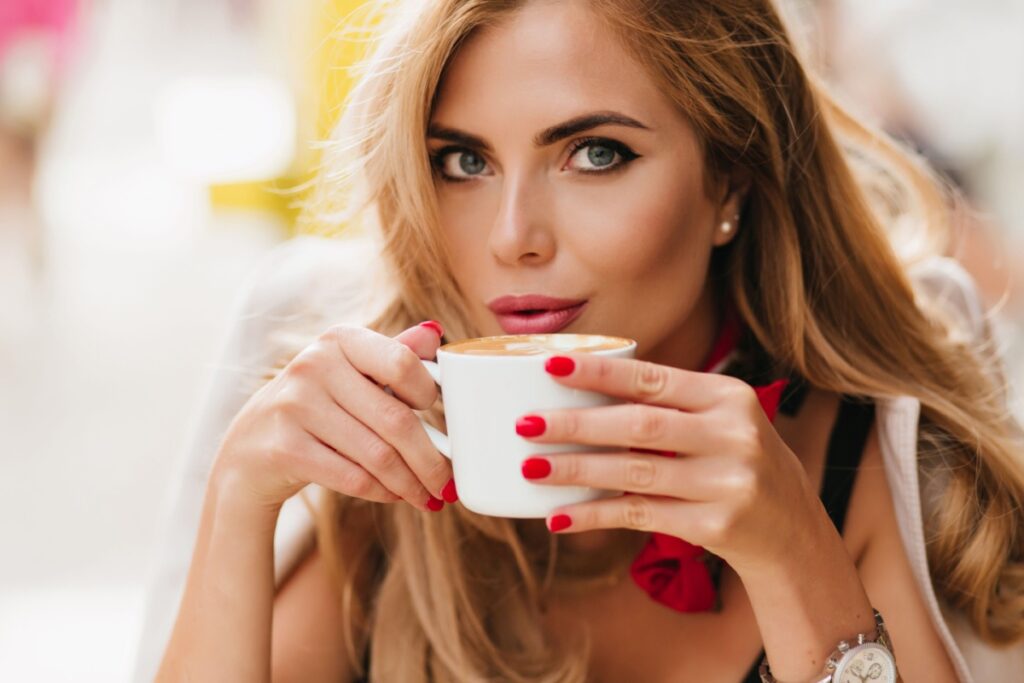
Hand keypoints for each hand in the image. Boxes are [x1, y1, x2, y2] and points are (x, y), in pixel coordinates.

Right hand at [211, 321, 453, 512]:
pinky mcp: (284, 448)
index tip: (444, 420)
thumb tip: (435, 333)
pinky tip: (396, 496)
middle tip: (448, 482)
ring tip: (430, 496)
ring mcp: (295, 406)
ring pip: (377, 455)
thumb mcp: (350, 375)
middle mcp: (313, 366)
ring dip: (411, 482)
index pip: (402, 363)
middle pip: (395, 419)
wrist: (249, 450)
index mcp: (338, 340)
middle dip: (431, 458)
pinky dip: (383, 492)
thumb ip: (392, 355)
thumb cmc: (317, 408)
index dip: (430, 396)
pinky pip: (353, 477)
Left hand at [516, 354, 820, 572]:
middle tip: (525, 424)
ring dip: (576, 471)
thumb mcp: (719, 419)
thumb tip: (576, 392)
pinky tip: (558, 517)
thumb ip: (666, 403)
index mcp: (727, 396)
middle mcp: (732, 436)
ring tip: (531, 469)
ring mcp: (727, 483)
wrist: (791, 527)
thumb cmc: (735, 459)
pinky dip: (595, 516)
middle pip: (639, 426)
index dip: (600, 373)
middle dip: (576, 425)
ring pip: (634, 474)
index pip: (653, 379)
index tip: (550, 366)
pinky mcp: (716, 526)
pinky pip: (640, 517)